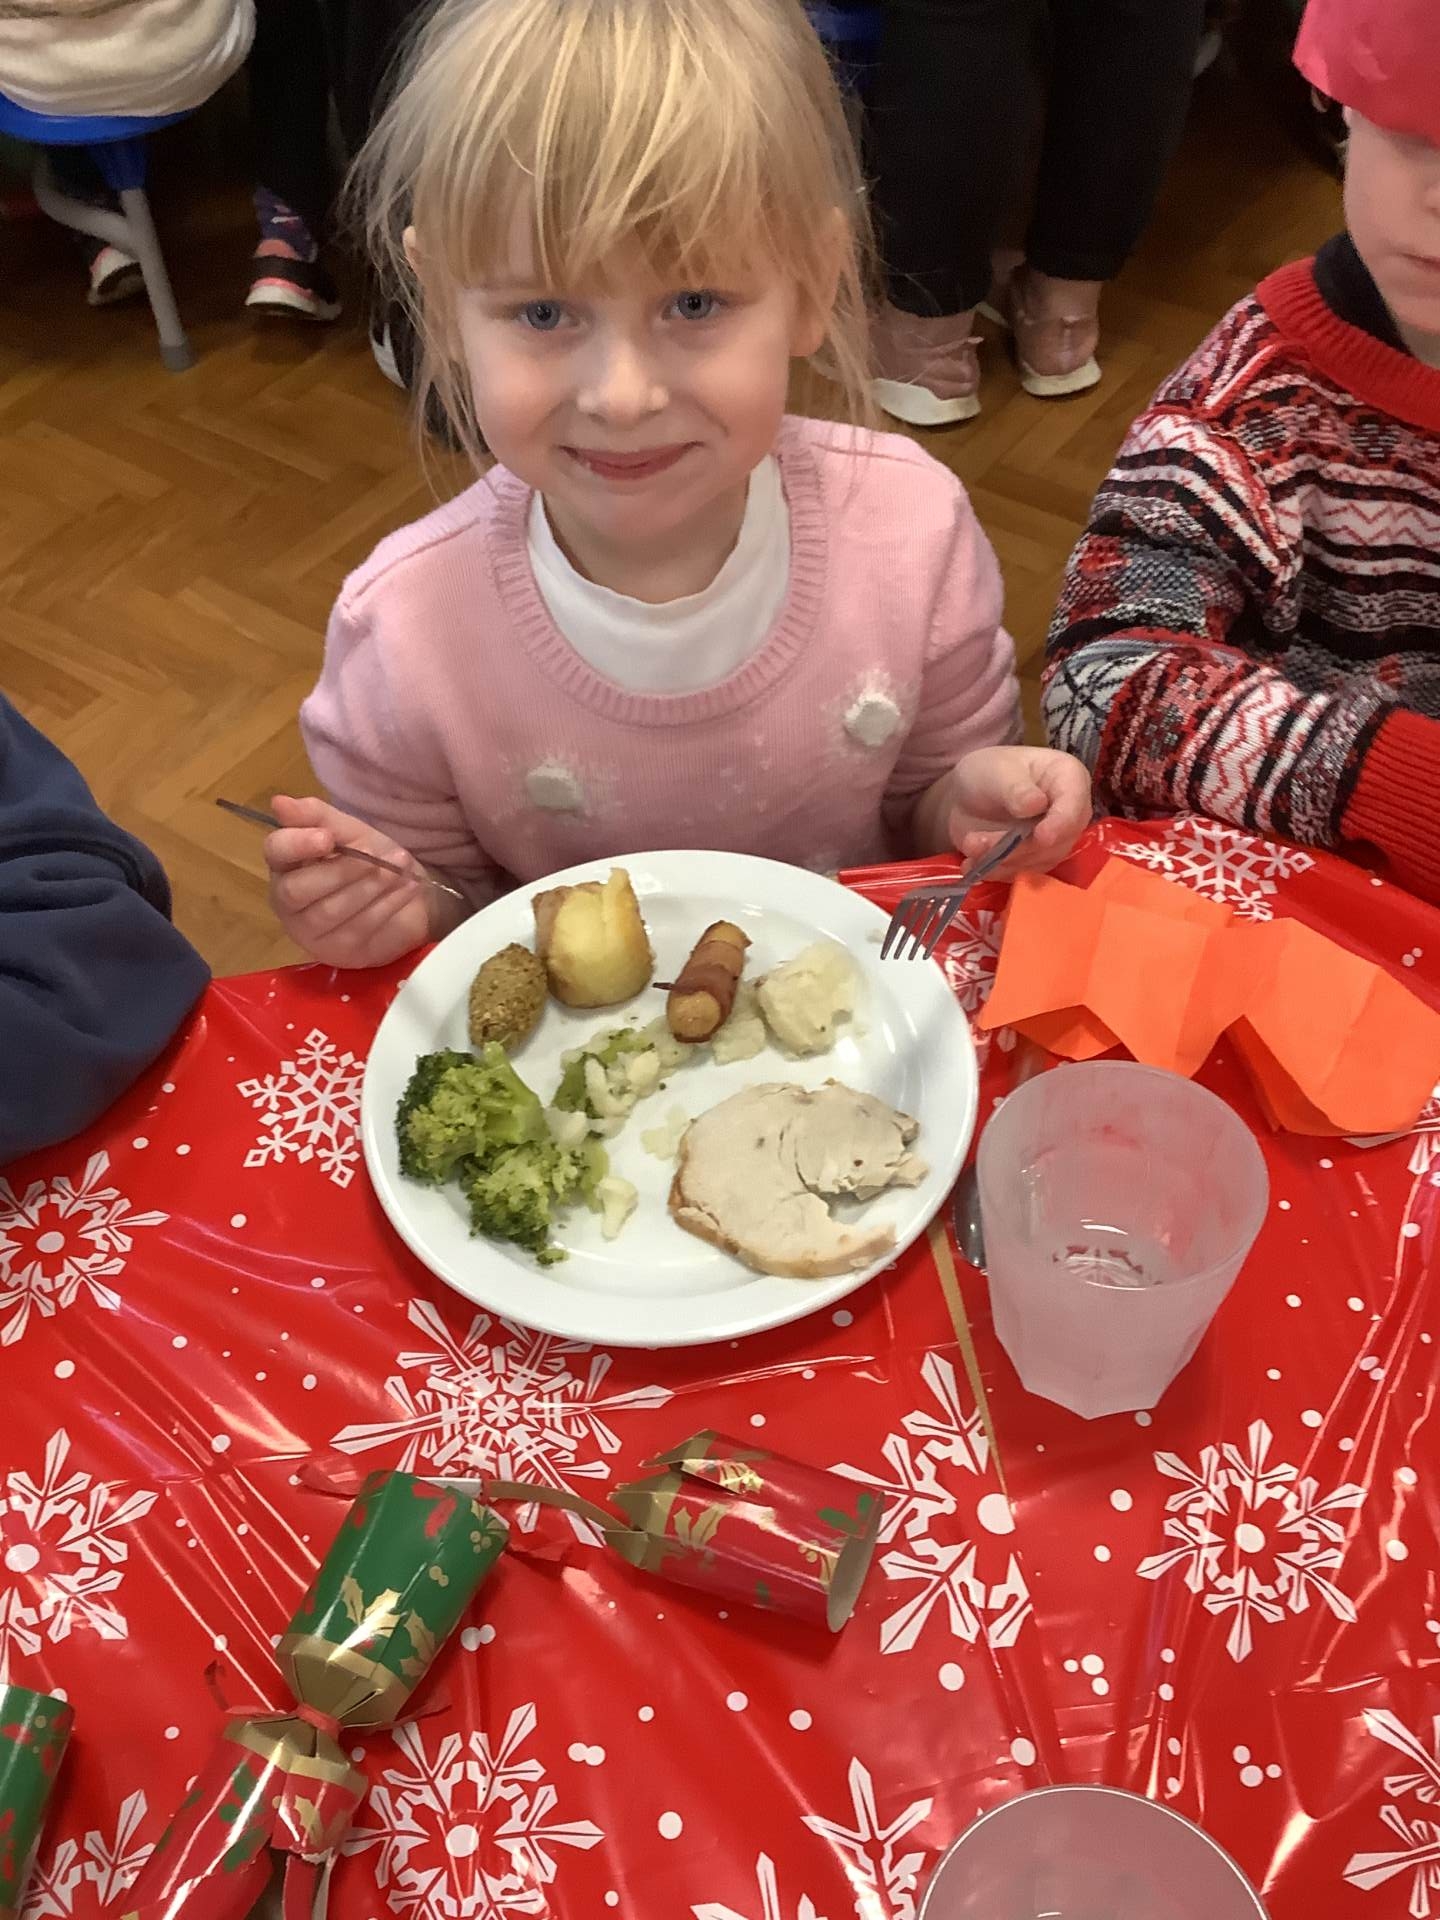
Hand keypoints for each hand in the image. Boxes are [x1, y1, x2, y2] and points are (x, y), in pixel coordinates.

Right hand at [264, 795, 440, 968]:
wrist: (411, 895)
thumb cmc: (371, 860)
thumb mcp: (350, 831)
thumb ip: (317, 816)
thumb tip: (279, 802)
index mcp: (285, 864)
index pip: (275, 852)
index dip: (297, 844)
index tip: (327, 837)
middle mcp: (288, 902)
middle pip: (298, 890)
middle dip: (340, 870)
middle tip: (375, 854)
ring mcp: (310, 933)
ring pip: (331, 911)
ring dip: (369, 886)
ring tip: (398, 868)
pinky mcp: (338, 953)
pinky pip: (359, 928)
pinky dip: (386, 905)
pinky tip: (406, 888)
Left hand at [946, 746, 1091, 875]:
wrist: (968, 796)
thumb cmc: (989, 772)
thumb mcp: (996, 771)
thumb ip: (1016, 789)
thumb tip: (1035, 804)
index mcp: (1069, 779)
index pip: (1074, 804)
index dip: (1061, 823)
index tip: (1042, 836)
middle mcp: (1069, 814)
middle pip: (1057, 841)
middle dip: (1018, 847)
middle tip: (978, 842)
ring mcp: (1055, 841)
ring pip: (1037, 862)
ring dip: (1001, 860)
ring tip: (970, 845)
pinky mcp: (1035, 861)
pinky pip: (1020, 873)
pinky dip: (994, 871)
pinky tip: (970, 864)